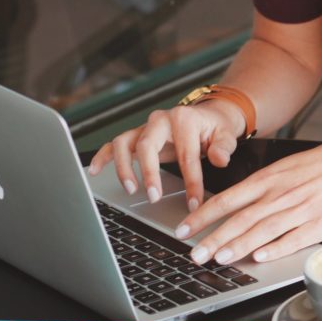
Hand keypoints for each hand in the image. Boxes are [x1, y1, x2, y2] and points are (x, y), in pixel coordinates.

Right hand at [87, 99, 245, 209]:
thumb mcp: (226, 136)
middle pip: (146, 145)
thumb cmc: (216, 128)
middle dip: (149, 173)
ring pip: (124, 143)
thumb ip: (223, 148)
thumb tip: (219, 160)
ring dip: (123, 167)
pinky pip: (114, 144)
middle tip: (154, 196)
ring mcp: (146, 127)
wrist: (208, 116)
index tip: (194, 203)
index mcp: (184, 119)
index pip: (186, 155)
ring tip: (130, 190)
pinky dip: (103, 156)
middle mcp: (160, 120)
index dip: (191, 182)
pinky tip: (95, 171)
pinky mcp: (137, 136)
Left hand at [174, 129, 321, 264]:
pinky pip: (295, 238)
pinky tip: (261, 257)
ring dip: (239, 245)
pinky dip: (277, 248)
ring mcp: (302, 209)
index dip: (203, 215)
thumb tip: (234, 205)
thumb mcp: (287, 168)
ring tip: (219, 258)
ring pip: (264, 229)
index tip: (184, 229)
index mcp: (270, 178)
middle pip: (240, 218)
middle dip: (213, 238)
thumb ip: (262, 187)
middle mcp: (282, 193)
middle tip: (194, 254)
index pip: (227, 199)